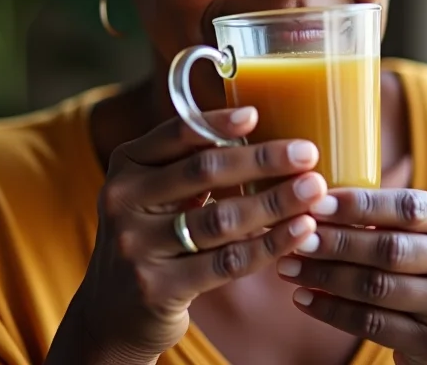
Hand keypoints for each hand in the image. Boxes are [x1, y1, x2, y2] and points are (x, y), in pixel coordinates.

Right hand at [74, 107, 326, 361]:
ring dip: (275, 202)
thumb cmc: (151, 235)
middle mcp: (123, 201)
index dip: (216, 124)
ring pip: (221, 219)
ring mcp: (137, 246)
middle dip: (262, 161)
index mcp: (126, 166)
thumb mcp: (152, 192)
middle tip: (307, 154)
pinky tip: (299, 230)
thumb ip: (188, 164)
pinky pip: (226, 262)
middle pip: (203, 172)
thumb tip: (258, 132)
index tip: (256, 115)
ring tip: (314, 190)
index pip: (174, 135)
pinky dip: (268, 244)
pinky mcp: (158, 288)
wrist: (112, 311)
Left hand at [276, 189, 426, 363]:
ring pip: (376, 287)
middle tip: (295, 235)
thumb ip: (388, 211)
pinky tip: (303, 297)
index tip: (316, 202)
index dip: (359, 205)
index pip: (407, 207)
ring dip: (324, 275)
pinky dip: (331, 310)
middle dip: (335, 241)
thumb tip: (314, 192)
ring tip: (288, 264)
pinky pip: (371, 324)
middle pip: (388, 248)